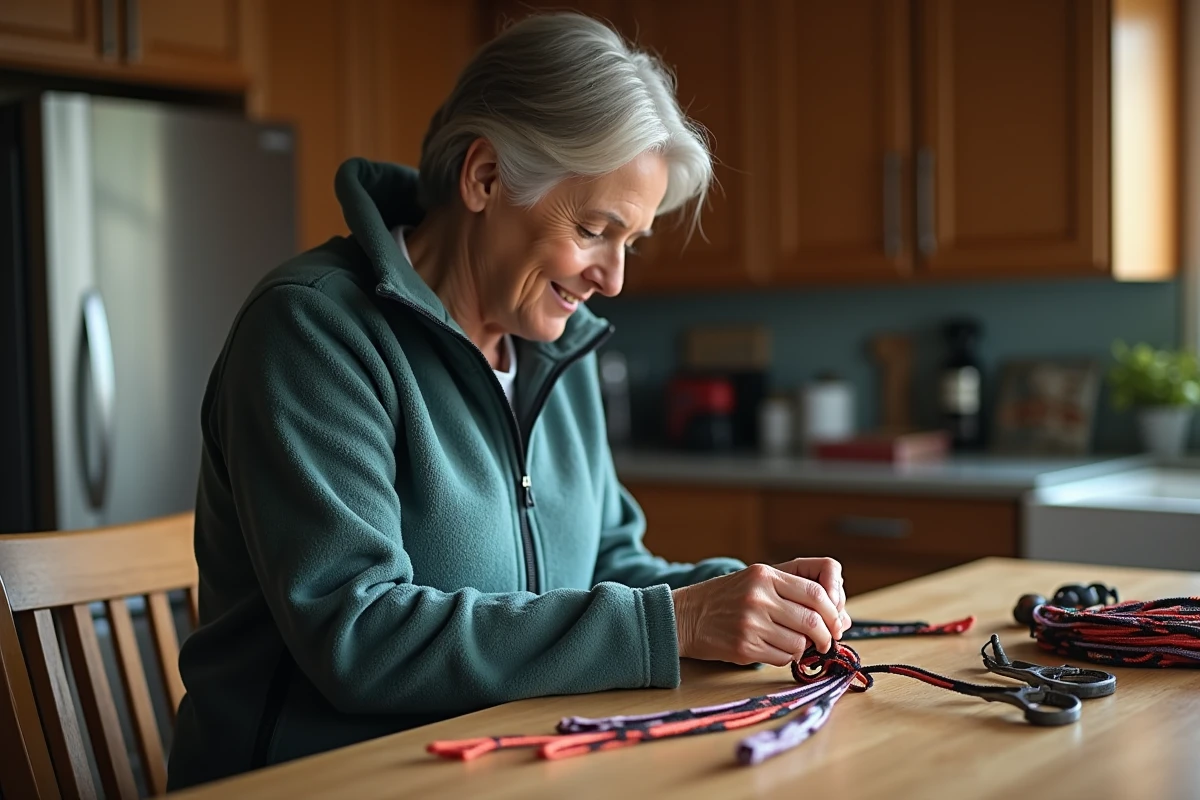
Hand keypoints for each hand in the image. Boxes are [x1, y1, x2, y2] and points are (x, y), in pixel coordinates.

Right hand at [670, 563, 846, 667]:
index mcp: (765, 575)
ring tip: (792, 644)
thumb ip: (796, 592)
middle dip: (826, 636)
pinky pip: (781, 658)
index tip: (836, 624)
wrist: (685, 616)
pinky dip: (785, 657)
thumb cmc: (727, 598)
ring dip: (802, 648)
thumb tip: (842, 619)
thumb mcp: (757, 581)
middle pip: (812, 621)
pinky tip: (773, 649)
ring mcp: (750, 623)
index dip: (833, 613)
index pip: (816, 594)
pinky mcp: (744, 646)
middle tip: (825, 642)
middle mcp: (759, 597)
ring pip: (799, 644)